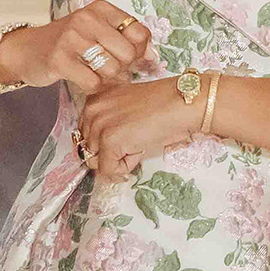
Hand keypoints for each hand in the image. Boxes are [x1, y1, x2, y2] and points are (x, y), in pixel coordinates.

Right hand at [18, 0, 154, 98]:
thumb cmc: (69, 43)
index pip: (140, 32)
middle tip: (109, 68)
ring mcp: (71, 38)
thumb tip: (153, 57)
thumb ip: (127, 40)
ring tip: (96, 73)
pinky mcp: (59, 59)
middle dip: (124, 67)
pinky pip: (93, 82)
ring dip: (108, 78)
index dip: (140, 51)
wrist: (27, 50)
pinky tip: (84, 79)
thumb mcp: (98, 32)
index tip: (128, 56)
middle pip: (128, 53)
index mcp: (101, 9)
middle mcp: (86, 18)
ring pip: (113, 68)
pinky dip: (93, 87)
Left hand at [75, 77, 199, 183]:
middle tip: (135, 143)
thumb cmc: (166, 106)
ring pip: (96, 161)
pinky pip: (108, 170)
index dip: (105, 143)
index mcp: (96, 100)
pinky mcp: (109, 141)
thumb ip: (111, 125)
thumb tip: (103, 154)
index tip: (123, 142)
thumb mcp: (129, 110)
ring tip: (139, 145)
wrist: (183, 103)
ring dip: (118, 160)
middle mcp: (92, 111)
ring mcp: (99, 126)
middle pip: (88, 149)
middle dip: (110, 153)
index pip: (86, 134)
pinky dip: (123, 170)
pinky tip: (139, 153)